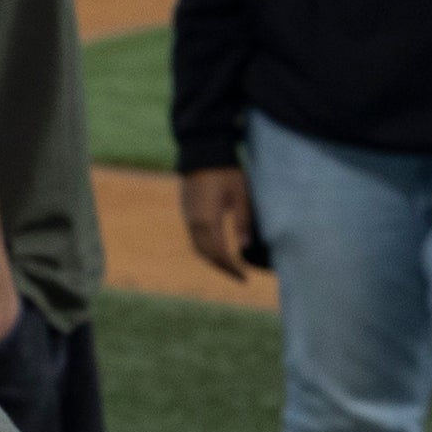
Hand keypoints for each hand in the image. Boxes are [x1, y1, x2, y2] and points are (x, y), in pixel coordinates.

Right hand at [179, 165, 256, 280]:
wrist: (201, 154)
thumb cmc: (225, 173)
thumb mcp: (241, 195)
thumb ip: (243, 221)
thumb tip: (244, 246)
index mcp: (207, 220)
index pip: (219, 253)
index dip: (232, 267)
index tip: (244, 277)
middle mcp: (193, 222)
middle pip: (206, 254)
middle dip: (222, 267)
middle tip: (239, 276)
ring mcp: (187, 217)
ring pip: (198, 247)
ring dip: (213, 259)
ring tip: (230, 266)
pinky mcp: (187, 212)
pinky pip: (195, 237)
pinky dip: (207, 248)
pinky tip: (219, 248)